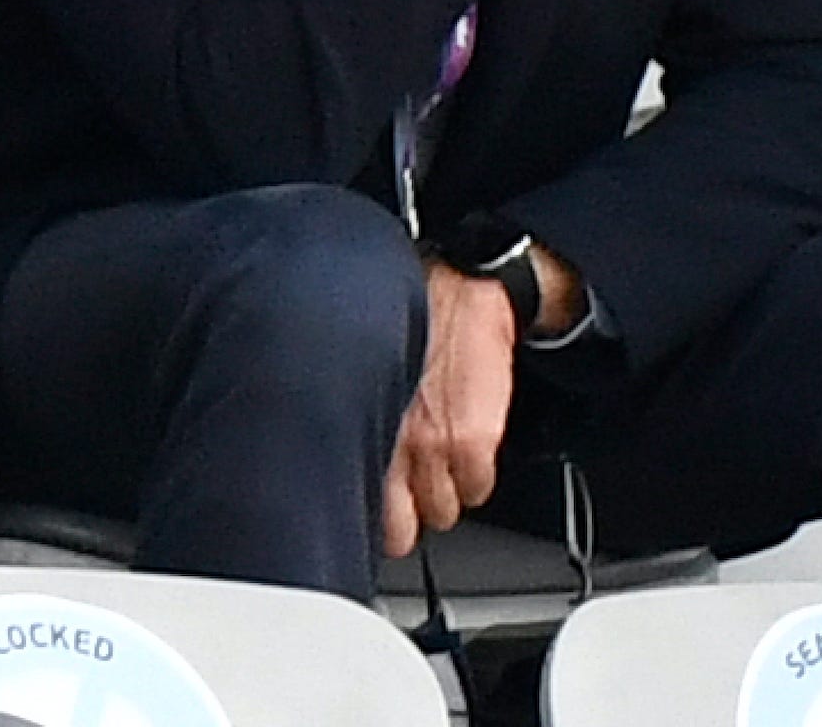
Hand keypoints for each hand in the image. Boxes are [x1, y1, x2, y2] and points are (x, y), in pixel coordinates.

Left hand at [381, 262, 518, 556]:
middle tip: (411, 492)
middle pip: (398, 531)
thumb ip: (355, 421)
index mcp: (353, 430)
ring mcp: (434, 450)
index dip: (368, 513)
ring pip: (442, 514)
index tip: (374, 506)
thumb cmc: (409, 320)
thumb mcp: (361, 374)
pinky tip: (469, 453)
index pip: (357, 513)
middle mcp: (390, 446)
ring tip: (443, 465)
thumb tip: (344, 458)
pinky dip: (476, 478)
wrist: (461, 289)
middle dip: (405, 514)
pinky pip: (477, 490)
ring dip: (444, 493)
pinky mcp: (474, 442)